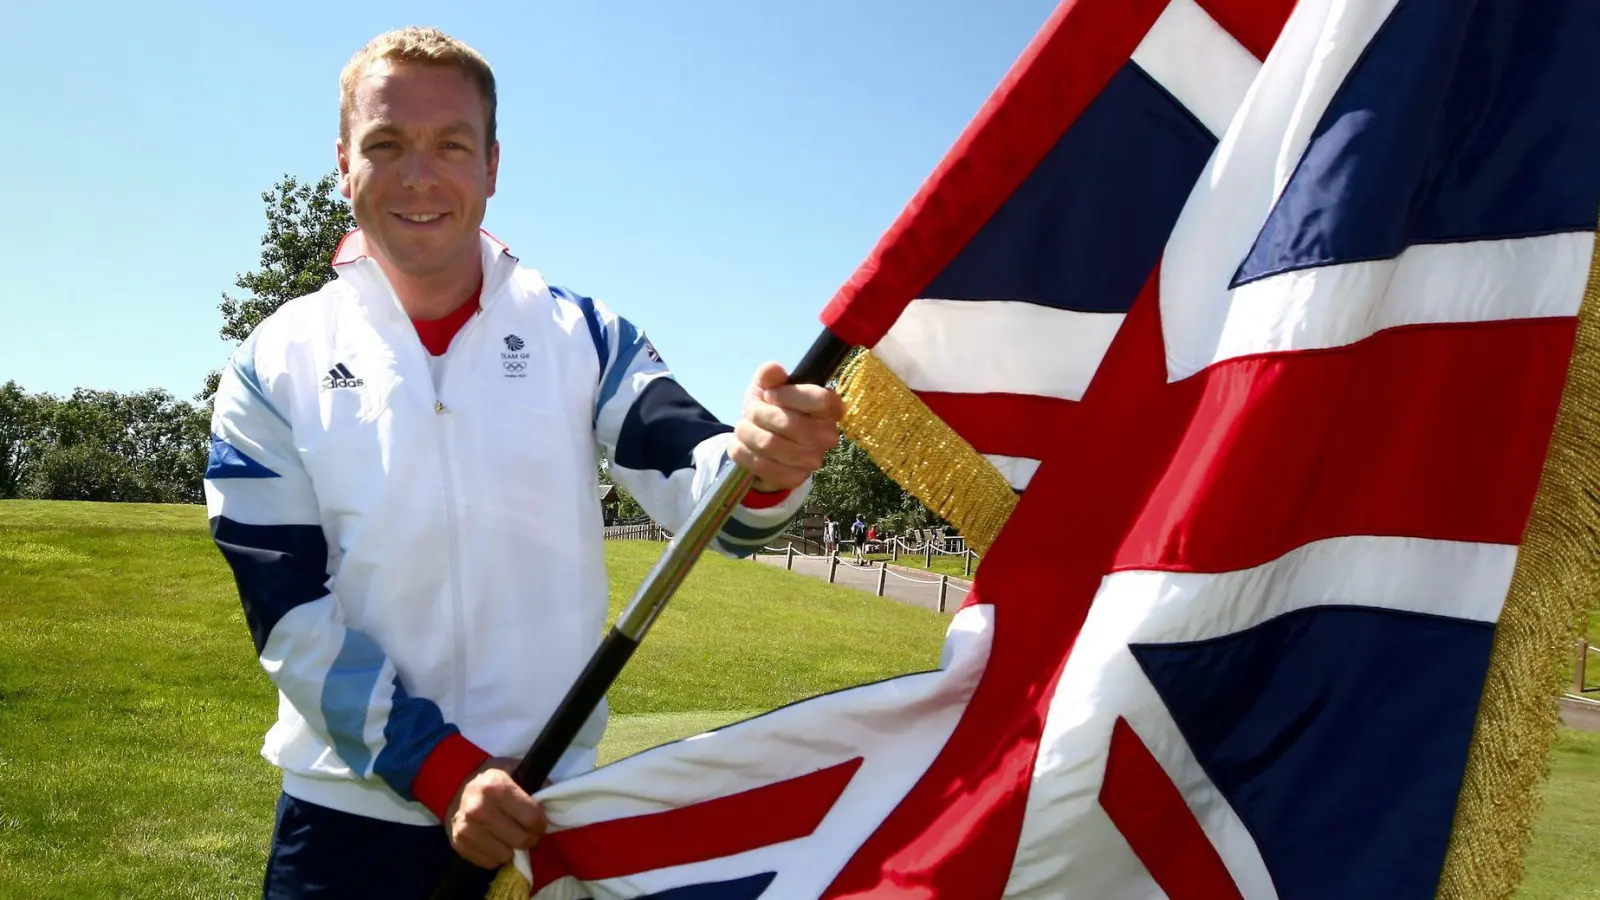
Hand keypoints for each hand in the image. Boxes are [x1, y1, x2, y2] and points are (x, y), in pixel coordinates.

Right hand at [445, 757, 547, 868]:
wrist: (454, 785)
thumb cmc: (491, 778)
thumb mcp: (514, 770)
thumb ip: (535, 784)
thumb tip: (553, 803)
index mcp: (496, 787)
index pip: (531, 818)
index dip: (541, 823)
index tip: (539, 822)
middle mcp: (479, 808)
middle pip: (520, 840)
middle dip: (530, 838)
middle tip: (528, 833)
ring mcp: (466, 828)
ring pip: (505, 855)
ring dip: (513, 849)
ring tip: (510, 837)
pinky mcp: (458, 843)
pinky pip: (489, 862)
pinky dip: (496, 856)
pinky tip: (496, 842)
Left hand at [731, 362, 843, 491]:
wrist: (764, 444)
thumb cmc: (772, 409)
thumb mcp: (769, 386)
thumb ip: (770, 375)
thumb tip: (772, 370)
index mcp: (830, 408)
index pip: (819, 400)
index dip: (789, 396)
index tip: (770, 395)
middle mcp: (827, 436)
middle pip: (789, 423)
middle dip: (758, 413)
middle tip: (751, 411)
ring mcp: (812, 460)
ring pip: (769, 444)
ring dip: (746, 432)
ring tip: (743, 427)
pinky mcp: (794, 478)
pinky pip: (760, 464)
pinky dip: (742, 452)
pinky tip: (742, 444)